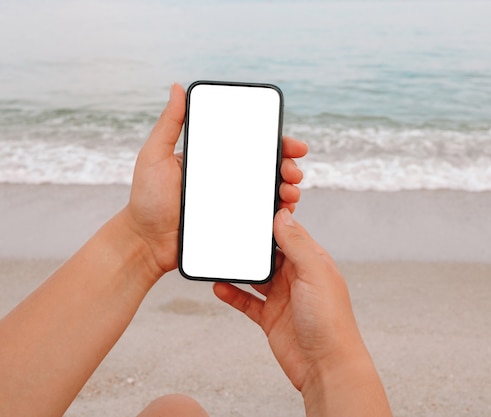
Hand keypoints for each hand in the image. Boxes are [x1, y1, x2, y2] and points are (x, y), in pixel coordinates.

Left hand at [123, 83, 307, 277]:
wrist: (146, 242)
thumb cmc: (147, 199)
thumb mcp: (155, 155)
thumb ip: (169, 124)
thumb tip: (176, 87)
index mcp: (215, 159)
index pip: (251, 145)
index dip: (277, 143)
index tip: (294, 145)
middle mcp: (228, 178)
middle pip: (267, 168)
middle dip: (288, 167)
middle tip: (294, 172)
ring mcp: (233, 202)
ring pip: (269, 192)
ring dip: (288, 190)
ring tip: (291, 193)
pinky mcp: (235, 225)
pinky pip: (262, 218)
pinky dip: (277, 215)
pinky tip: (283, 212)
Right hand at [214, 210, 391, 416]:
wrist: (326, 366)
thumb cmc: (330, 321)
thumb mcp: (314, 273)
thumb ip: (297, 245)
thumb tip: (282, 217)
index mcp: (312, 262)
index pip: (290, 233)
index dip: (273, 221)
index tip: (252, 208)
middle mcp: (298, 277)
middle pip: (270, 253)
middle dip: (252, 244)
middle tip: (229, 231)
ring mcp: (284, 298)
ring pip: (256, 277)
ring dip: (240, 269)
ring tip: (220, 257)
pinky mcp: (271, 318)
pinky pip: (248, 301)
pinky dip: (233, 294)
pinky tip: (220, 287)